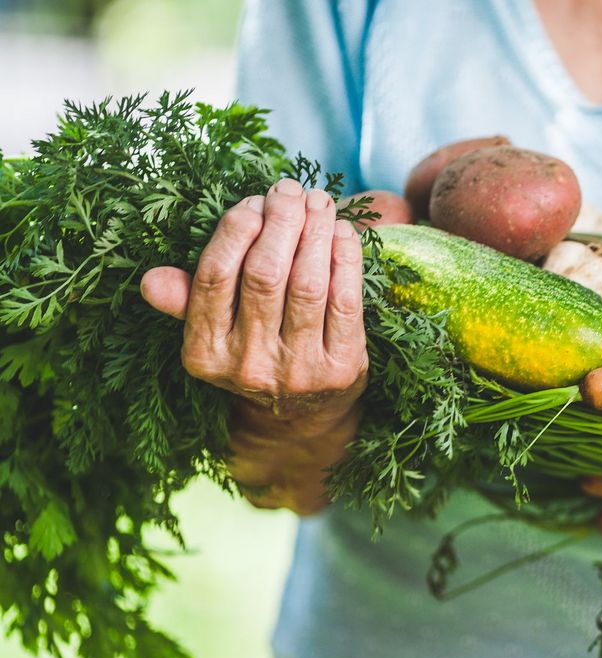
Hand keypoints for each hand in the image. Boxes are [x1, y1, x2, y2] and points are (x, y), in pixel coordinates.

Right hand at [139, 179, 369, 513]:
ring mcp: (299, 370)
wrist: (301, 419)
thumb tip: (151, 281)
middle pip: (264, 274)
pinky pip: (346, 301)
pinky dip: (346, 260)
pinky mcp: (343, 369)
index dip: (235, 229)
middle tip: (289, 189)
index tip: (253, 201)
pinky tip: (343, 232)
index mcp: (205, 354)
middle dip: (279, 221)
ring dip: (315, 232)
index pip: (215, 277)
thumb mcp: (211, 336)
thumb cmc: (253, 353)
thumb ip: (186, 302)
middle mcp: (249, 366)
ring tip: (318, 201)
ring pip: (307, 284)